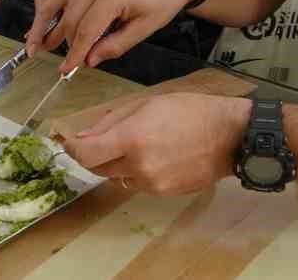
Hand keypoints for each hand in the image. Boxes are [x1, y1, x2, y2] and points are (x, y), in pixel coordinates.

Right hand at [25, 0, 201, 71]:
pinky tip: (50, 18)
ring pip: (65, 1)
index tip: (66, 70)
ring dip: (53, 23)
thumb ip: (115, 45)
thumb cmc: (165, 1)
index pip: (87, 29)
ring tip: (41, 42)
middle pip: (73, 17)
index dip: (75, 53)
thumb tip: (89, 60)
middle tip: (62, 62)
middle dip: (66, 42)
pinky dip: (60, 5)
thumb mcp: (144, 29)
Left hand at [60, 93, 249, 195]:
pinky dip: (136, 172)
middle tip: (101, 141)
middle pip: (98, 168)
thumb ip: (110, 121)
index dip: (72, 150)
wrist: (229, 137)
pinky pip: (137, 184)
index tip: (69, 143)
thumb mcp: (147, 103)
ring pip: (117, 177)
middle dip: (94, 155)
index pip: (86, 154)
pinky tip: (154, 156)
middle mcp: (138, 165)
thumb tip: (82, 137)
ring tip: (138, 144)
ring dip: (116, 164)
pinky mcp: (162, 193)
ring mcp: (151, 183)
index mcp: (132, 137)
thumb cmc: (190, 111)